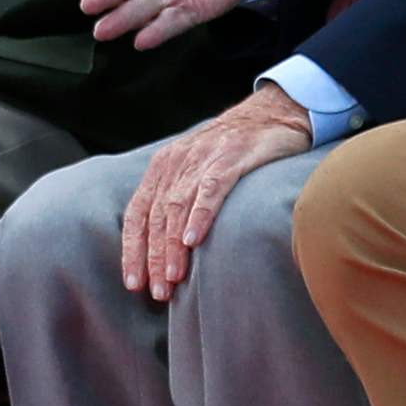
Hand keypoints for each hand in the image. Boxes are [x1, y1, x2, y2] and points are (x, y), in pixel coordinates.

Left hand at [117, 87, 313, 302]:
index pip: (136, 214)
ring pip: (178, 207)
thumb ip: (180, 200)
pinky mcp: (230, 158)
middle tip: (158, 293)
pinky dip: (199, 215)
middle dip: (154, 258)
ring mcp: (202, 159)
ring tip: (174, 277)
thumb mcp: (197, 170)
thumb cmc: (233, 150)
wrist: (273, 113)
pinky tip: (194, 240)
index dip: (132, 250)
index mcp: (162, 168)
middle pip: (155, 217)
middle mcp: (176, 163)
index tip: (133, 283)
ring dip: (173, 246)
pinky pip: (210, 189)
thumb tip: (168, 248)